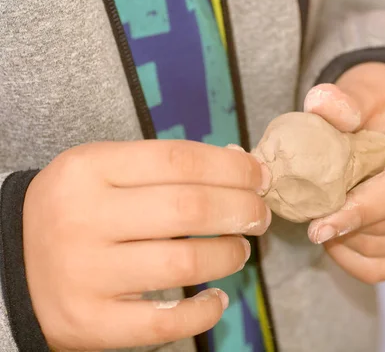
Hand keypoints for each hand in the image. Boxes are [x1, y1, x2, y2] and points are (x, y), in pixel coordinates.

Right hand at [23, 140, 270, 349]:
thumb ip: (163, 166)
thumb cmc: (76, 211)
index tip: (259, 176)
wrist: (11, 265)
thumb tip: (237, 164)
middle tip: (260, 215)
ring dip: (229, 255)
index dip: (232, 167)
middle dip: (242, 210)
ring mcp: (84, 274)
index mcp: (88, 169)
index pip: (179, 160)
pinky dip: (203, 312)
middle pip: (189, 209)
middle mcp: (82, 218)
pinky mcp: (89, 322)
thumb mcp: (103, 171)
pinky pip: (163, 324)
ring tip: (240, 250)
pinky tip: (217, 298)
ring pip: (184, 265)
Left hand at [303, 62, 384, 283]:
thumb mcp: (363, 88)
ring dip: (349, 241)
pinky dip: (357, 261)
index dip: (361, 210)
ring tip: (323, 216)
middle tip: (309, 213)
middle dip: (348, 225)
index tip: (318, 226)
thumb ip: (343, 98)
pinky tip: (336, 240)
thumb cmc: (382, 100)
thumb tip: (323, 107)